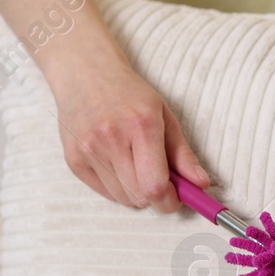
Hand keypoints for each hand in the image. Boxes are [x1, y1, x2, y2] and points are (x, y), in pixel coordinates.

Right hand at [48, 49, 209, 211]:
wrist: (86, 75)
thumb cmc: (130, 95)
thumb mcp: (164, 116)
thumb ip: (183, 154)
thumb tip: (201, 184)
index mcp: (141, 126)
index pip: (155, 185)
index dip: (171, 201)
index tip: (178, 198)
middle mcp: (111, 138)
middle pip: (140, 196)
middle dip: (157, 196)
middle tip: (160, 177)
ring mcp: (88, 150)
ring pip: (123, 198)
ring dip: (136, 191)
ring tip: (135, 164)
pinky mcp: (73, 160)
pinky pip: (104, 193)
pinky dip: (117, 187)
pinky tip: (117, 163)